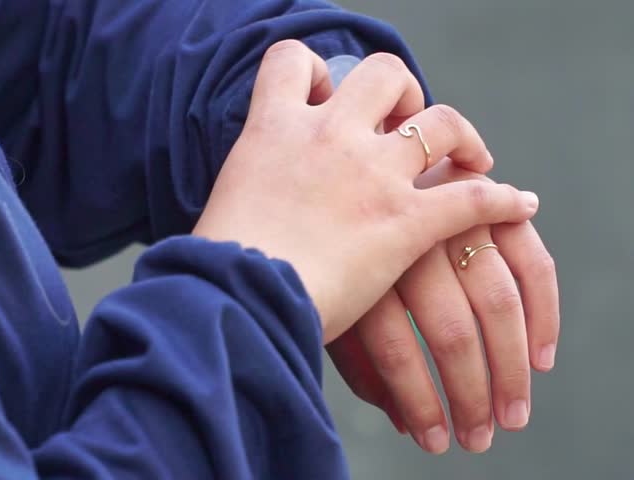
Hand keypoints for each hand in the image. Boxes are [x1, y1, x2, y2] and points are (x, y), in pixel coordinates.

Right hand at [193, 40, 538, 342]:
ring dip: (462, 137)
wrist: (235, 299)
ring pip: (442, 123)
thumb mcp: (229, 201)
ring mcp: (373, 175)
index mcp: (274, 127)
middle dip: (403, 92)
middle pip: (384, 73)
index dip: (314, 70)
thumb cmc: (221, 264)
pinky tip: (518, 203)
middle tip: (406, 122)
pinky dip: (503, 199)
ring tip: (471, 158)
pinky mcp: (406, 222)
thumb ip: (258, 180)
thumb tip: (264, 195)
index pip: (292, 61)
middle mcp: (329, 136)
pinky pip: (473, 197)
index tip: (324, 95)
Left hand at [328, 158, 558, 454]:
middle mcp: (406, 236)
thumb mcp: (330, 293)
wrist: (344, 154)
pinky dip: (545, 313)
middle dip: (471, 396)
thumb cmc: (329, 244)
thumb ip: (356, 353)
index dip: (419, 403)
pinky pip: (533, 262)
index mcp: (356, 262)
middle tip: (480, 438)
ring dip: (511, 369)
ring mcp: (452, 213)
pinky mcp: (485, 200)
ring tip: (513, 415)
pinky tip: (542, 357)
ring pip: (498, 301)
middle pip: (451, 331)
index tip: (432, 440)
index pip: (397, 349)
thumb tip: (398, 418)